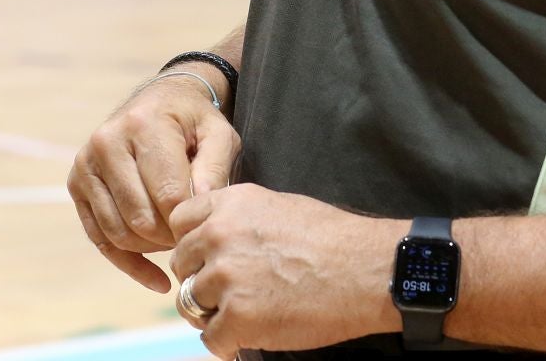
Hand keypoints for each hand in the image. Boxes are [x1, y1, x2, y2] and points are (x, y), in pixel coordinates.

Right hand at [69, 74, 239, 292]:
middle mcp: (106, 143)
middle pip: (140, 218)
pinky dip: (129, 263)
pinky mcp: (76, 184)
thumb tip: (199, 209)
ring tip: (177, 243)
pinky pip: (100, 238)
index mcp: (143, 125)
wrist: (159, 100)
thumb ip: (215, 168)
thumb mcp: (218, 133)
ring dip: (151, 249)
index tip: (208, 229)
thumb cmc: (193, 121)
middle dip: (171, 237)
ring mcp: (86, 164)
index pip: (167, 194)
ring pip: (118, 232)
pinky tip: (156, 279)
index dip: (190, 222)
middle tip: (193, 237)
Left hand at [168, 184, 399, 359]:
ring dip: (212, 312)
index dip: (193, 243)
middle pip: (181, 264)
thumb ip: (239, 217)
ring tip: (245, 312)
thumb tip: (212, 235)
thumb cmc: (333, 239)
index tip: (209, 256)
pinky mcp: (238, 317)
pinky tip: (251, 333)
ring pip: (190, 303)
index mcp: (231, 204)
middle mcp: (220, 235)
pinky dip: (228, 341)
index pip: (180, 222)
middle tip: (232, 290)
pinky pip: (210, 338)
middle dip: (201, 278)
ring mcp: (227, 277)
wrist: (366, 270)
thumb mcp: (279, 206)